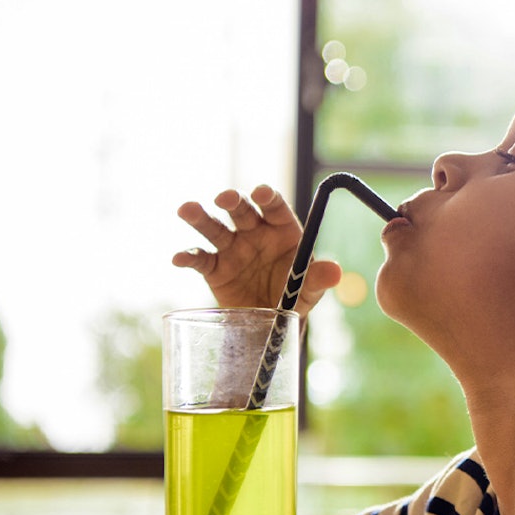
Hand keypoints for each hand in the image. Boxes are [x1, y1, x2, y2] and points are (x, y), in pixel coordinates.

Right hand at [172, 185, 341, 317]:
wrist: (272, 321)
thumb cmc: (295, 295)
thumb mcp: (310, 289)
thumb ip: (318, 278)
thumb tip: (335, 271)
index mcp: (281, 230)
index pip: (274, 207)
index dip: (267, 197)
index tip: (261, 193)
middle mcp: (254, 233)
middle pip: (242, 211)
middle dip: (233, 201)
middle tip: (225, 198)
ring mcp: (232, 248)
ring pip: (214, 228)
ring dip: (200, 218)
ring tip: (187, 210)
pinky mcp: (214, 268)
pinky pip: (200, 260)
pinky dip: (188, 257)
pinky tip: (179, 258)